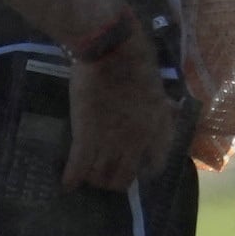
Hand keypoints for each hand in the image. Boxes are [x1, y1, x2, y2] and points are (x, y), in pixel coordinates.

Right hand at [63, 30, 181, 191]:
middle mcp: (138, 142)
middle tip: (104, 178)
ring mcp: (112, 142)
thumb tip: (167, 110)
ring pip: (101, 175)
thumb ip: (160, 108)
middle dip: (114, 181)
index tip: (136, 170)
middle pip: (125, 177)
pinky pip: (79, 165)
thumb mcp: (156, 90)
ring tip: (86, 176)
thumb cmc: (135, 63)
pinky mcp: (87, 136)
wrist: (113, 51)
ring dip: (93, 179)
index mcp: (158, 130)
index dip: (143, 171)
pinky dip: (72, 177)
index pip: (155, 165)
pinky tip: (67, 184)